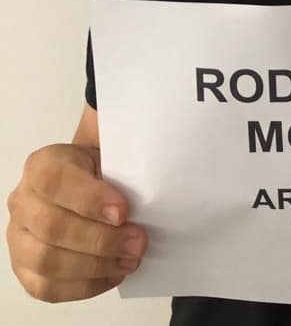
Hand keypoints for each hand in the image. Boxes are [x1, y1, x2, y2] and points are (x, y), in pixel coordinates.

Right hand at [6, 144, 146, 301]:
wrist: (90, 189)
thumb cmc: (101, 170)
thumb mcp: (111, 147)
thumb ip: (113, 142)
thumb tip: (133, 138)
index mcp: (42, 165)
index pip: (54, 181)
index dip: (90, 199)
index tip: (123, 211)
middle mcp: (24, 201)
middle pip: (52, 227)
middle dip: (101, 240)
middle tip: (137, 242)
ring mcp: (19, 238)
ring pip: (47, 261)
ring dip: (95, 266)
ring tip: (129, 260)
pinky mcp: (25, 269)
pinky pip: (47, 287)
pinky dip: (84, 286)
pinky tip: (112, 274)